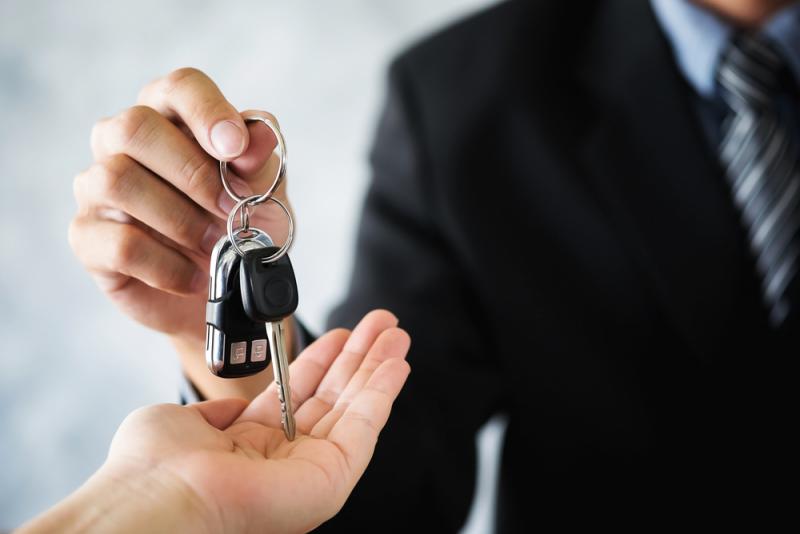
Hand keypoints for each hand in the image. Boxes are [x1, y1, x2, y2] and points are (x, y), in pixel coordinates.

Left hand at [19, 311, 410, 533]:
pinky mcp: (331, 478)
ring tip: (396, 333)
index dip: (322, 361)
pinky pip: (365, 427)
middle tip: (381, 324)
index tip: (341, 335)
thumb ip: (218, 413)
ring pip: (354, 409)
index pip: (299, 396)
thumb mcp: (185, 422)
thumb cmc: (154, 468)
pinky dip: (383, 392)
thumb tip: (235, 407)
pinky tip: (396, 364)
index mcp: (250, 448)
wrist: (157, 495)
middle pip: (333, 398)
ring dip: (378, 367)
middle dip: (359, 357)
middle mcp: (284, 460)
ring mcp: (310, 470)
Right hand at [68, 68, 288, 396]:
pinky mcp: (88, 237)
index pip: (179, 87)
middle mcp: (123, 144)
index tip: (236, 147)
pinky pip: (119, 243)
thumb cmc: (239, 228)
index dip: (207, 111)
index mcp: (171, 118)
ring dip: (179, 218)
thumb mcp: (265, 195)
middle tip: (231, 208)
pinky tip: (192, 276)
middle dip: (193, 172)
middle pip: (135, 127)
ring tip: (214, 243)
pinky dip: (167, 265)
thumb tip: (257, 138)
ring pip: (117, 179)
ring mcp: (97, 189)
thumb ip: (260, 163)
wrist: (223, 291)